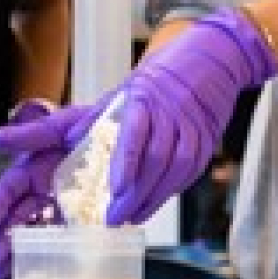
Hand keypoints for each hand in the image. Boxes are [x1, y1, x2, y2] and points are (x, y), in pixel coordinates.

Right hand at [0, 103, 94, 278]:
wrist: (142, 133)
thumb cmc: (100, 124)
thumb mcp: (65, 126)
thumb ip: (30, 135)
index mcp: (36, 168)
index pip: (8, 190)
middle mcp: (46, 192)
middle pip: (17, 219)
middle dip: (0, 240)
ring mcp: (66, 210)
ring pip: (36, 236)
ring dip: (16, 256)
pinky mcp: (88, 224)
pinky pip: (68, 244)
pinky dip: (52, 259)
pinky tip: (37, 274)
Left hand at [105, 8, 275, 225]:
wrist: (207, 61)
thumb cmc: (157, 80)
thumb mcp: (122, 91)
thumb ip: (96, 116)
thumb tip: (70, 139)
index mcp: (144, 98)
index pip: (136, 132)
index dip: (126, 162)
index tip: (115, 188)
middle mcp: (171, 112)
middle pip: (156, 158)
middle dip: (135, 193)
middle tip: (114, 217)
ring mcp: (192, 127)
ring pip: (176, 168)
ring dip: (154, 197)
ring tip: (132, 216)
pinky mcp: (207, 140)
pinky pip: (191, 170)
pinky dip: (172, 190)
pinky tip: (155, 203)